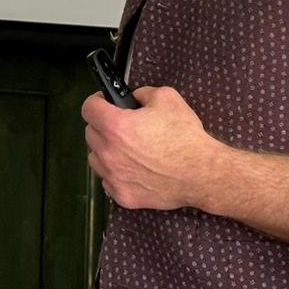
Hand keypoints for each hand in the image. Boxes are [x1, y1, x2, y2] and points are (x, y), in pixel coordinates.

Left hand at [83, 85, 222, 210]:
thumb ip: (143, 93)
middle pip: (90, 134)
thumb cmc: (184, 136)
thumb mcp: (167, 98)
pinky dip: (115, 173)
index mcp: (116, 126)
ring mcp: (113, 177)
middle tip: (123, 126)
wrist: (200, 173)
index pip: (88, 108)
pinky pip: (107, 181)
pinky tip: (133, 169)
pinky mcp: (122, 195)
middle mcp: (109, 152)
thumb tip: (133, 98)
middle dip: (103, 126)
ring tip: (127, 149)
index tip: (104, 102)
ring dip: (105, 151)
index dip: (96, 101)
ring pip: (95, 159)